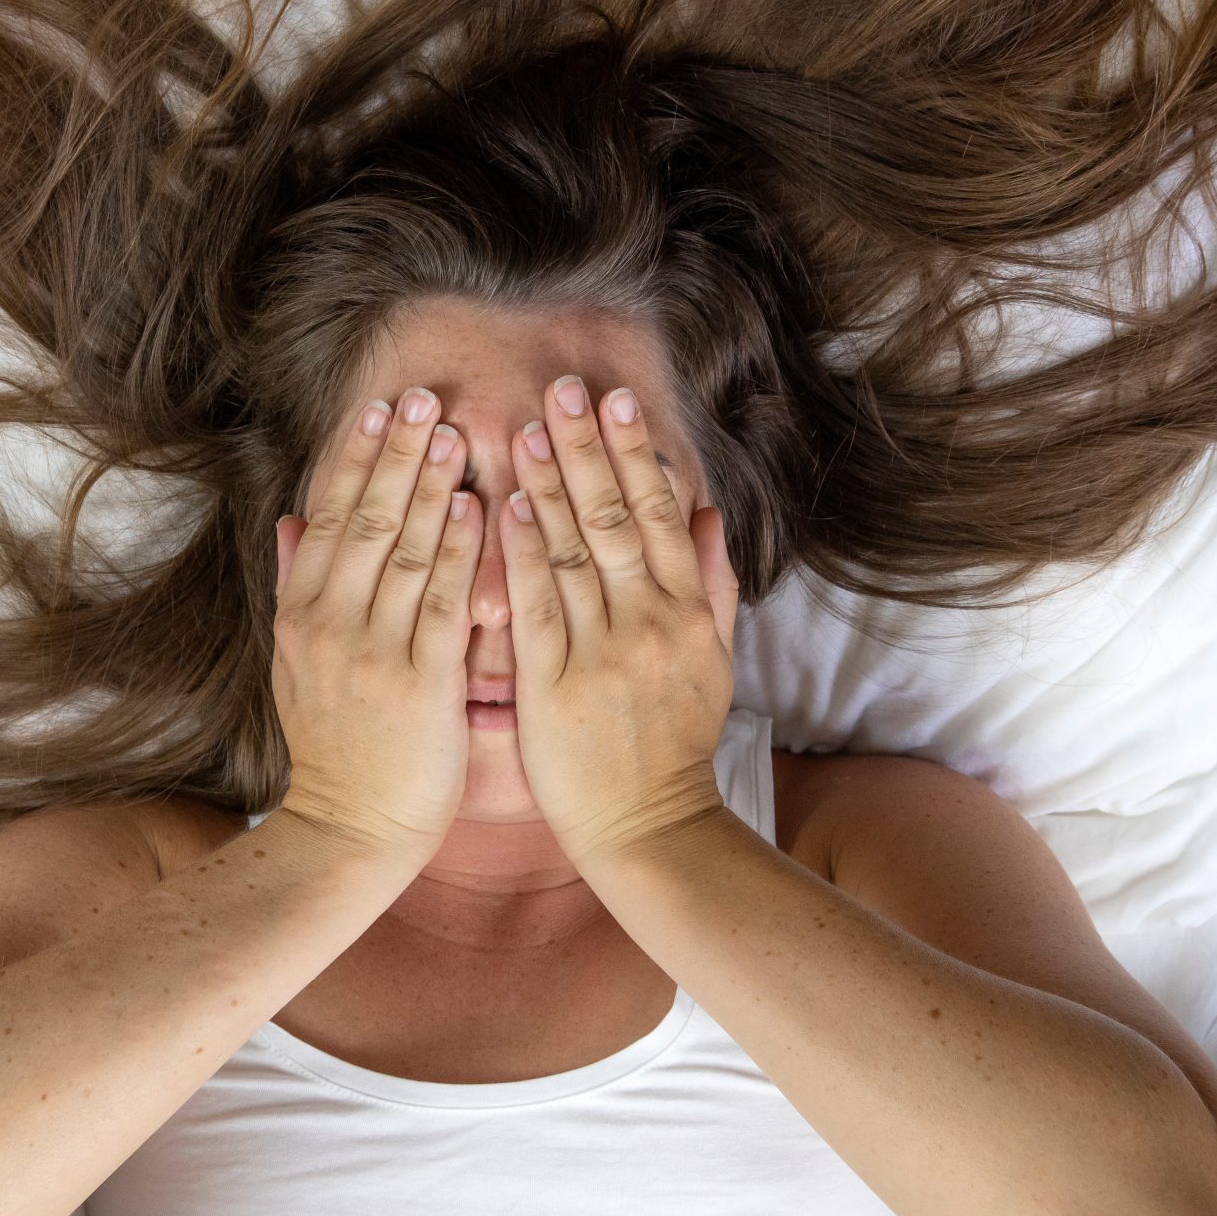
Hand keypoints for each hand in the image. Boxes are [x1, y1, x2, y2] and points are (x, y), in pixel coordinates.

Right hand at [271, 385, 483, 856]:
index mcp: (302, 616)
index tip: (381, 407)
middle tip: (424, 397)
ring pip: (402, 552)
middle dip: (396, 455)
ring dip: (429, 488)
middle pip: (365, 521)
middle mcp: (331, 626)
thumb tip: (290, 519)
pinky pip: (440, 604)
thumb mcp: (298, 666)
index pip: (330, 517)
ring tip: (452, 433)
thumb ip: (296, 587)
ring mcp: (372, 654)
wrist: (351, 831)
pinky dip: (457, 552)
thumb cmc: (340, 749)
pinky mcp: (419, 684)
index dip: (357, 459)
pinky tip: (478, 509)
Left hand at [499, 375, 740, 864]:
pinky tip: (504, 509)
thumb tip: (710, 511)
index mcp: (686, 615)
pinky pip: (539, 610)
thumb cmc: (674, 743)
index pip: (659, 517)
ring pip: (576, 555)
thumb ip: (713, 584)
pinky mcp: (555, 688)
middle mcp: (649, 626)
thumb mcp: (713, 661)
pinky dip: (522, 557)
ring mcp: (601, 655)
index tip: (613, 401)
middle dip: (589, 449)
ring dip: (551, 487)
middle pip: (617, 521)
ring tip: (529, 428)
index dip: (634, 456)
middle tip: (563, 386)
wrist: (649, 829)